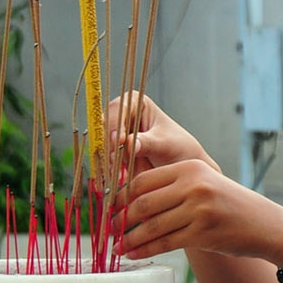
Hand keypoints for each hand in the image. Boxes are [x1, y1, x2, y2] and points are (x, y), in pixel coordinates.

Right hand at [102, 92, 219, 173]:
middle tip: (116, 161)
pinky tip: (115, 180)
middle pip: (104, 127)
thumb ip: (147, 143)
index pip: (118, 108)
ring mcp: (115, 135)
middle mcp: (121, 115)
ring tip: (119, 175)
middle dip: (109, 145)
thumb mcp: (165, 144)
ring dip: (107, 161)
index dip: (116, 124)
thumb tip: (129, 144)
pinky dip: (108, 170)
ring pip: (102, 145)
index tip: (119, 141)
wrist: (180, 166)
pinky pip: (103, 161)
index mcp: (135, 102)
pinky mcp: (112, 153)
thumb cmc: (178, 147)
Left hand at [117, 158, 282, 264]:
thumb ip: (174, 187)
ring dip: (129, 238)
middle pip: (144, 202)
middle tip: (107, 228)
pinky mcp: (202, 234)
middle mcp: (194, 185)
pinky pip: (165, 243)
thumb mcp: (205, 184)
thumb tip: (132, 201)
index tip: (108, 207)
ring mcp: (199, 210)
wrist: (266, 225)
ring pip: (152, 225)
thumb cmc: (231, 205)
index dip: (121, 195)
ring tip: (116, 245)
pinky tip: (133, 254)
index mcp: (191, 167)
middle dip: (120, 218)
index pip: (144, 179)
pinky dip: (145, 250)